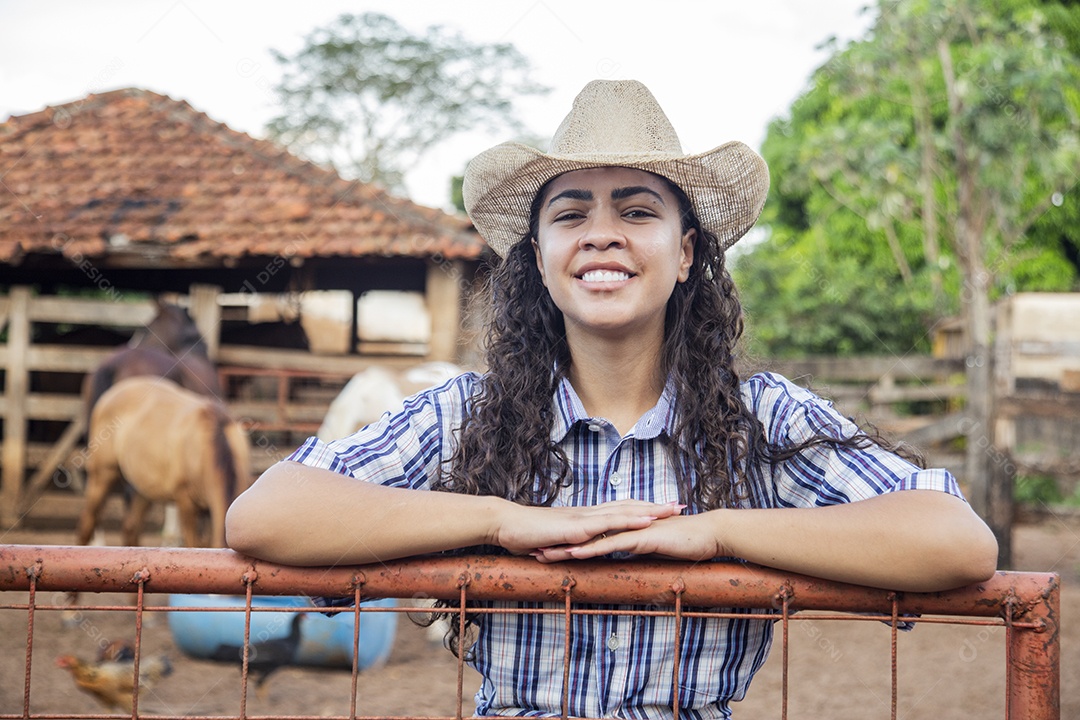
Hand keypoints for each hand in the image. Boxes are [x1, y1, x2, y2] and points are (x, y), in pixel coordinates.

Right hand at [492, 500, 683, 555]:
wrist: (506, 525)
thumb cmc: (526, 535)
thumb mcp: (555, 542)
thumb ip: (570, 545)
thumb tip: (578, 553)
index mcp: (585, 518)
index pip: (619, 511)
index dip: (642, 510)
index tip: (663, 510)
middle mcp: (589, 514)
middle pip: (628, 507)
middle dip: (655, 507)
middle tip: (680, 505)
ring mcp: (584, 519)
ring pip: (623, 512)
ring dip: (650, 511)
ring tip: (671, 511)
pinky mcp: (578, 528)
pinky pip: (608, 524)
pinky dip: (629, 521)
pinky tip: (645, 522)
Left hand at [529, 512, 724, 563]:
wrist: (710, 533)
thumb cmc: (687, 542)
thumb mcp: (657, 549)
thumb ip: (641, 550)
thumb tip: (629, 556)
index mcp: (626, 530)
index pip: (591, 537)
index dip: (568, 544)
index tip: (547, 549)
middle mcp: (624, 527)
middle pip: (584, 536)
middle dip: (558, 544)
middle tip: (532, 550)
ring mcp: (630, 531)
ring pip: (591, 540)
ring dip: (566, 548)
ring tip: (543, 554)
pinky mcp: (639, 538)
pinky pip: (611, 544)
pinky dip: (591, 549)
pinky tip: (574, 554)